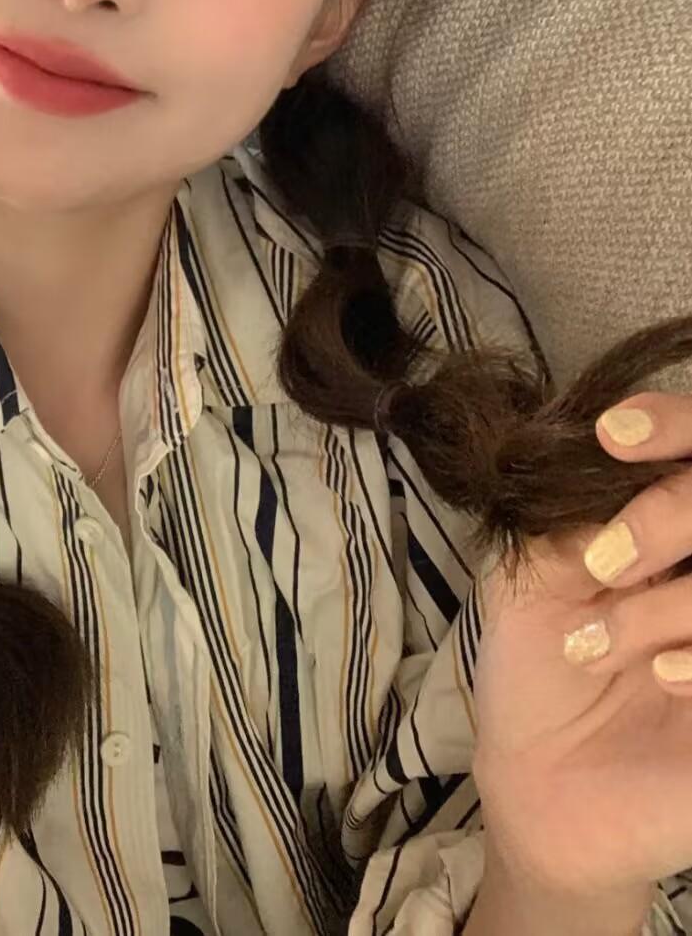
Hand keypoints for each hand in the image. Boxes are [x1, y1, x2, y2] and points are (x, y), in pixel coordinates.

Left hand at [471, 390, 691, 900]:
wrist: (544, 788)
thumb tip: (603, 433)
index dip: (673, 424)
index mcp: (674, 520)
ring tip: (595, 648)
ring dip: (667, 603)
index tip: (614, 434)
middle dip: (664, 516)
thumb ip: (576, 501)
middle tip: (601, 563)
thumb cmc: (541, 667)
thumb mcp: (537, 568)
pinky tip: (664, 677)